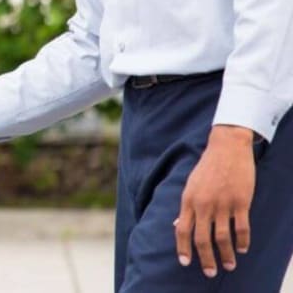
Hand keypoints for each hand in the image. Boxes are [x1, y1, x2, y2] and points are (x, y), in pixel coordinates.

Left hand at [175, 125, 256, 277]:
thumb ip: (186, 207)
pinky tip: (242, 249)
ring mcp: (223, 204)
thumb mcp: (190, 185)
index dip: (183, 248)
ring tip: (229, 265)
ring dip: (227, 255)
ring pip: (223, 238)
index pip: (183, 230)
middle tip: (210, 272)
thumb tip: (179, 226)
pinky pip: (241, 228)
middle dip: (206, 259)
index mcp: (188, 200)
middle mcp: (204, 204)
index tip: (185, 262)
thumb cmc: (207, 167)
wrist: (226, 147)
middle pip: (202, 239)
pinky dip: (242, 242)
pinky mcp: (241, 202)